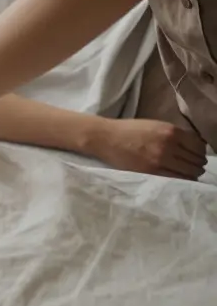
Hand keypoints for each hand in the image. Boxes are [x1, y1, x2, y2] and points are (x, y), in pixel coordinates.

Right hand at [85, 119, 208, 179]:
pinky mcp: (152, 171)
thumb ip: (174, 134)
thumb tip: (193, 146)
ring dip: (192, 173)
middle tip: (193, 166)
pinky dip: (182, 180)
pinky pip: (177, 179)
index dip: (200, 153)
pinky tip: (178, 178)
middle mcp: (169, 145)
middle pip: (196, 160)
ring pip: (190, 171)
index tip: (196, 156)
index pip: (199, 146)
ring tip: (187, 174)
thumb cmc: (129, 130)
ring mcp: (161, 159)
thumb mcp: (155, 125)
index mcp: (171, 131)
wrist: (105, 137)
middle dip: (197, 164)